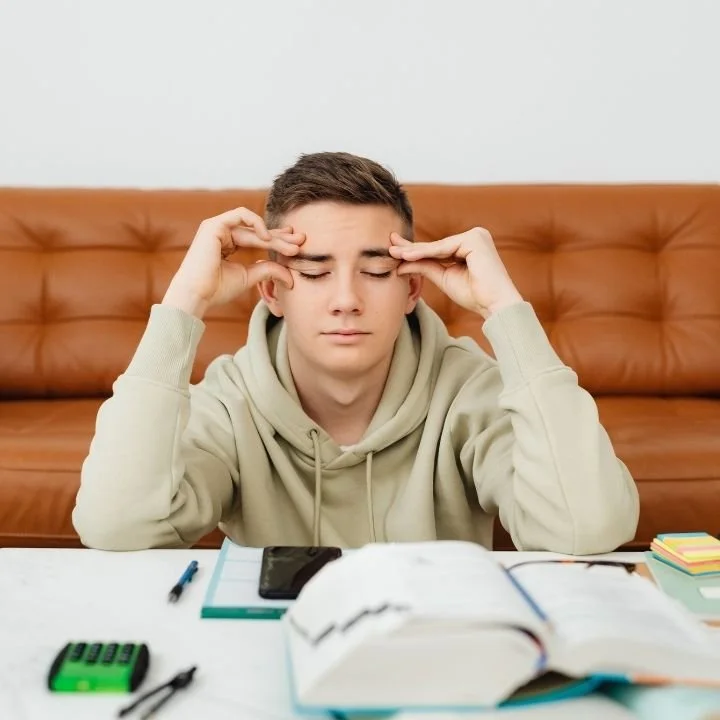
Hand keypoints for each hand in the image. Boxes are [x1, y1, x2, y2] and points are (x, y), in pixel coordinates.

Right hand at [162, 207, 304, 317]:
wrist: (197, 294)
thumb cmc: (217, 289)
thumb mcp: (249, 277)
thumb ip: (268, 270)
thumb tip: (291, 277)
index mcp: (229, 244)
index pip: (258, 238)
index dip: (278, 240)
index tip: (296, 245)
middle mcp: (223, 233)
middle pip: (258, 231)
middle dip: (281, 237)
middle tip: (301, 241)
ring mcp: (217, 227)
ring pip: (253, 226)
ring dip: (274, 235)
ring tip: (290, 247)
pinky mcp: (214, 224)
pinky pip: (241, 214)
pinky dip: (256, 222)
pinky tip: (267, 237)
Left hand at [389, 227, 522, 318]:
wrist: (495, 305)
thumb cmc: (474, 295)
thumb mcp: (444, 278)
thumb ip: (425, 266)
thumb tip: (401, 262)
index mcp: (470, 244)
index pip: (437, 248)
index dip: (415, 250)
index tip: (395, 250)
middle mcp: (475, 236)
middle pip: (436, 245)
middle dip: (411, 247)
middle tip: (389, 245)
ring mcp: (476, 235)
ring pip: (438, 246)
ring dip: (415, 251)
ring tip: (394, 253)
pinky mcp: (475, 239)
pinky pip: (444, 248)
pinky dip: (425, 253)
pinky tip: (408, 255)